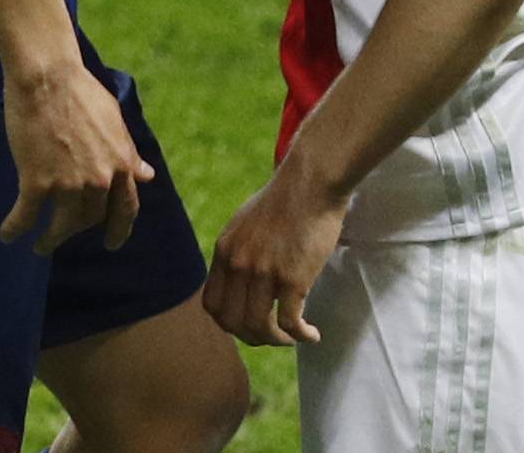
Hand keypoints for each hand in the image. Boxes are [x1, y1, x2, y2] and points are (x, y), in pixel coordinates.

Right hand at [0, 62, 154, 255]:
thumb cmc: (80, 90)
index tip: (112, 242)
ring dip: (50, 240)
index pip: (126, 208)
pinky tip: (8, 235)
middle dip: (77, 231)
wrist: (46, 75)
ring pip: (62, 225)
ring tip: (41, 247)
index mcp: (120, 163)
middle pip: (90, 218)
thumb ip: (128, 152)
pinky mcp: (36, 181)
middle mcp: (98, 180)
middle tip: (64, 236)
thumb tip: (146, 175)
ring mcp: (68, 183)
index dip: (120, 229)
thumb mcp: (114, 120)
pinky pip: (26, 215)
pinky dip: (15, 228)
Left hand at [202, 153, 348, 346]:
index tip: (249, 324)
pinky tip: (311, 334)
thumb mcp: (246, 224)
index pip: (212, 305)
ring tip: (293, 337)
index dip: (229, 323)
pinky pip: (290, 324)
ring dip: (277, 341)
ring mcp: (264, 272)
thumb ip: (239, 251)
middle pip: (232, 323)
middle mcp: (238, 263)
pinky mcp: (292, 279)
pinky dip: (301, 336)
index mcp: (225, 250)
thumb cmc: (284, 201)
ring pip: (259, 328)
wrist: (309, 183)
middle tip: (273, 336)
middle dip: (252, 337)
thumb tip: (239, 279)